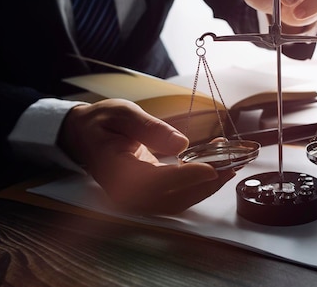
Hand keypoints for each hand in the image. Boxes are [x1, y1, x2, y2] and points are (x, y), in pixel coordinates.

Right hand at [58, 99, 234, 214]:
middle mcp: (126, 193)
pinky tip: (215, 164)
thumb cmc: (102, 122)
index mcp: (116, 172)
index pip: (155, 182)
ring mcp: (137, 198)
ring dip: (207, 186)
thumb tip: (181, 143)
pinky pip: (176, 196)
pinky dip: (198, 184)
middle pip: (172, 199)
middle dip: (206, 184)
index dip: (186, 177)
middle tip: (232, 163)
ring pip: (178, 202)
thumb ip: (149, 128)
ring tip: (230, 163)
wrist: (83, 136)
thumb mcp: (123, 114)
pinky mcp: (147, 196)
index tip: (212, 167)